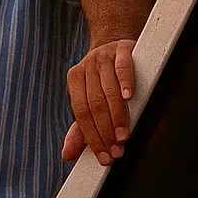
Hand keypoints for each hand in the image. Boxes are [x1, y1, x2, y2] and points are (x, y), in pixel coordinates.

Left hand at [62, 38, 135, 165]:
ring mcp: (104, 57)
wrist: (115, 42)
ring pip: (108, 90)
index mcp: (75, 80)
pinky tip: (129, 97)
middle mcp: (87, 67)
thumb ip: (80, 128)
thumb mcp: (90, 99)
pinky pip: (122, 67)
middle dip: (105, 131)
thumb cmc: (103, 78)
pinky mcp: (122, 50)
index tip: (104, 156)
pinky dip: (125, 82)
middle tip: (117, 150)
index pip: (81, 112)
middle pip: (94, 104)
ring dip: (117, 115)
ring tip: (123, 135)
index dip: (91, 136)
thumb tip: (67, 154)